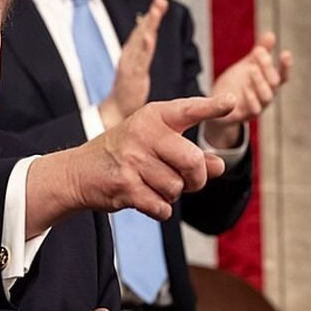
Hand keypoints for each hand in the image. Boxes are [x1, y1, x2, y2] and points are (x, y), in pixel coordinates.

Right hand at [26, 94, 235, 236]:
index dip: (212, 107)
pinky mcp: (125, 186)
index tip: (232, 101)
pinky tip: (144, 199)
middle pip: (193, 162)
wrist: (78, 172)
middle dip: (197, 180)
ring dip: (171, 194)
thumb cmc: (124, 154)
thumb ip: (190, 153)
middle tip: (189, 182)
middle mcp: (143, 134)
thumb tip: (219, 166)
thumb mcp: (155, 144)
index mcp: (153, 117)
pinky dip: (159, 209)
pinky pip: (162, 207)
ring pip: (177, 188)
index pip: (188, 109)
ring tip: (152, 184)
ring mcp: (132, 160)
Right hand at [98, 0, 168, 128]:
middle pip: (141, 32)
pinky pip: (140, 60)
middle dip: (151, 16)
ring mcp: (130, 66)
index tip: (161, 2)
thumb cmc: (128, 91)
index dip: (151, 17)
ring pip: (140, 43)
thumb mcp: (136, 69)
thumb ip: (141, 52)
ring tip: (156, 12)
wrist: (115, 112)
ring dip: (148, 26)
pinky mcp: (132, 77)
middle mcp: (130, 57)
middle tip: (160, 1)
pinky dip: (144, 47)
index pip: (142, 31)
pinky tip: (149, 36)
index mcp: (132, 54)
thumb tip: (147, 36)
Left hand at [203, 32, 292, 147]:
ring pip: (264, 100)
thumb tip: (270, 34)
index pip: (281, 77)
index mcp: (267, 85)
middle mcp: (264, 98)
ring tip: (251, 69)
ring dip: (259, 83)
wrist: (218, 108)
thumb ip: (259, 53)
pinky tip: (242, 88)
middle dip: (268, 69)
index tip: (286, 53)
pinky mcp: (240, 116)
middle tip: (258, 53)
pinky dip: (248, 100)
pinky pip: (248, 112)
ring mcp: (253, 108)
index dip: (285, 66)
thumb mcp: (247, 66)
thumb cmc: (237, 85)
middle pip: (273, 85)